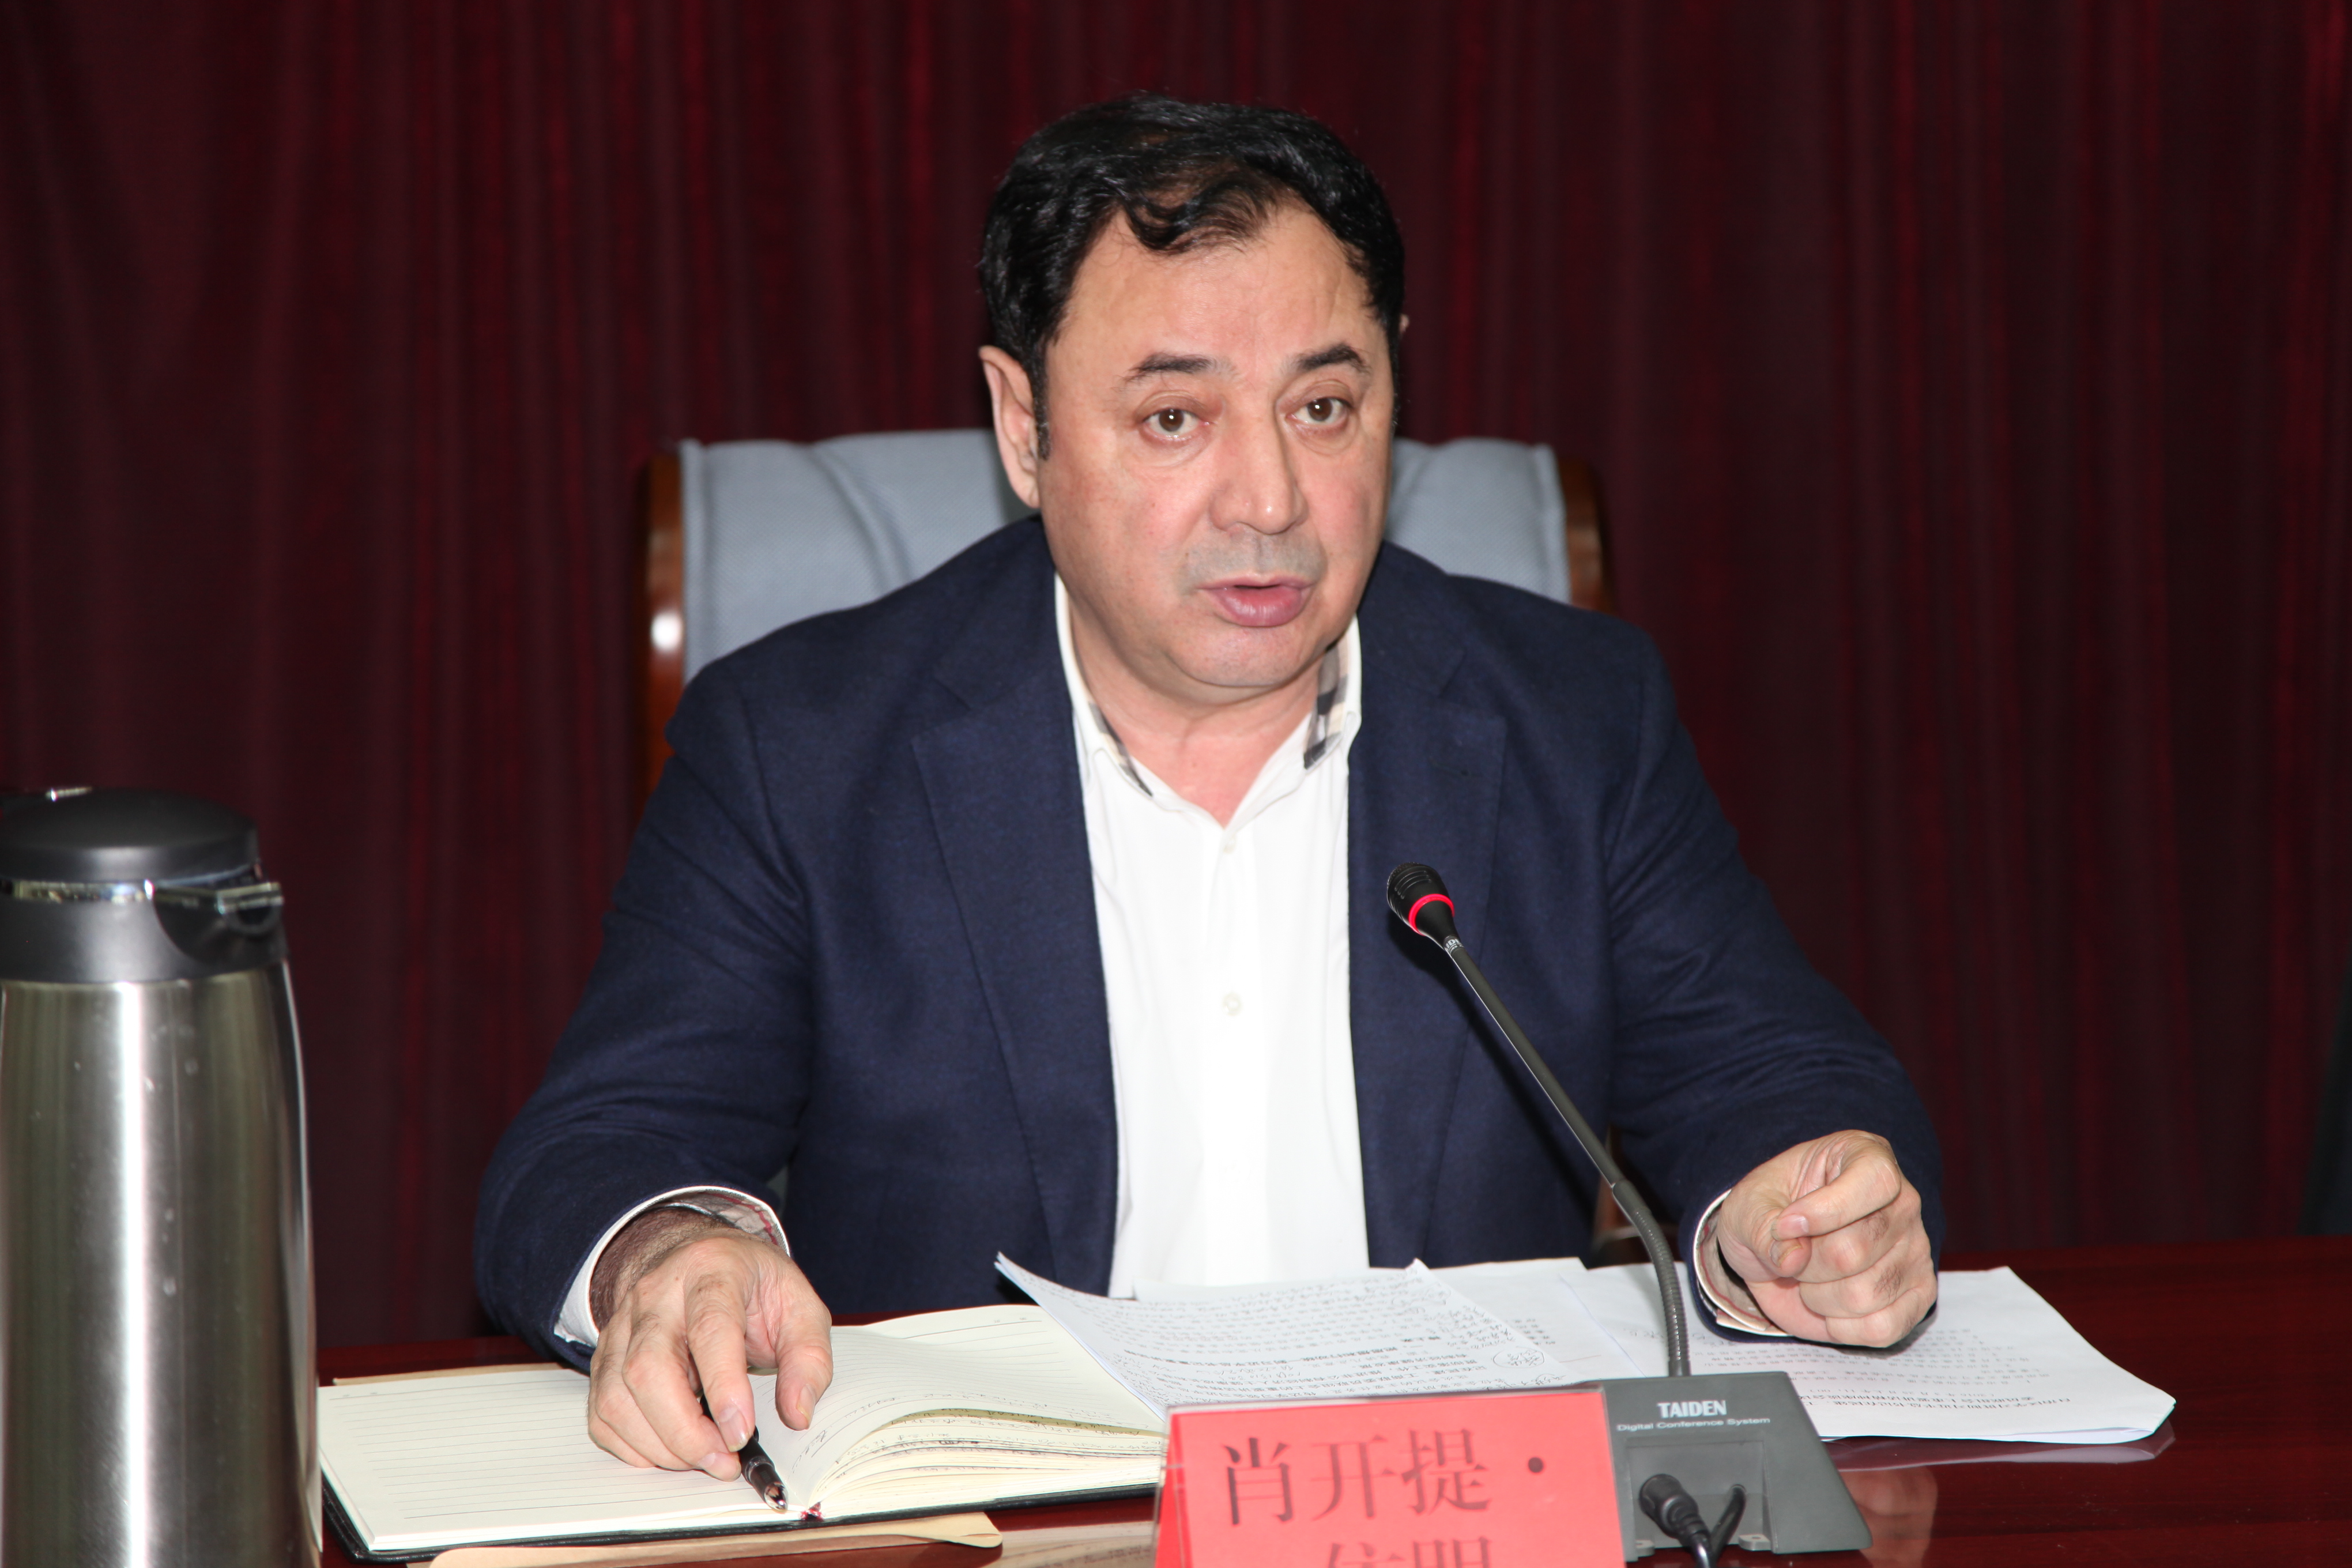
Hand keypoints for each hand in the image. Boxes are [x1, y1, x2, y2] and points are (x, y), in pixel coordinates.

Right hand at [586, 1207, 832, 1477]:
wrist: (702, 1259)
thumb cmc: (753, 1286)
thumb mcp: (801, 1307)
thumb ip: (808, 1360)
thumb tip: (797, 1414)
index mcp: (712, 1271)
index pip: (710, 1329)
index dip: (723, 1386)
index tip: (740, 1433)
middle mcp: (657, 1295)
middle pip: (649, 1368)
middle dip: (685, 1431)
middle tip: (724, 1460)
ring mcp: (623, 1325)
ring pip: (618, 1395)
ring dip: (660, 1444)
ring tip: (703, 1456)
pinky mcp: (605, 1356)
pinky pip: (602, 1412)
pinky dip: (632, 1445)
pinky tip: (669, 1449)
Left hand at [1702, 1130, 1934, 1345]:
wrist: (1780, 1247)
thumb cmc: (1770, 1212)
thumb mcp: (1747, 1206)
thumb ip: (1761, 1227)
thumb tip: (1794, 1257)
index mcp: (1867, 1158)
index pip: (1874, 1182)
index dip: (1825, 1211)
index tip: (1786, 1224)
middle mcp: (1903, 1202)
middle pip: (1854, 1251)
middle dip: (1805, 1264)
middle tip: (1794, 1254)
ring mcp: (1916, 1250)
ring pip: (1863, 1295)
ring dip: (1818, 1297)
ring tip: (1811, 1277)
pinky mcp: (1918, 1294)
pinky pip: (1882, 1327)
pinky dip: (1841, 1327)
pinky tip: (1829, 1306)